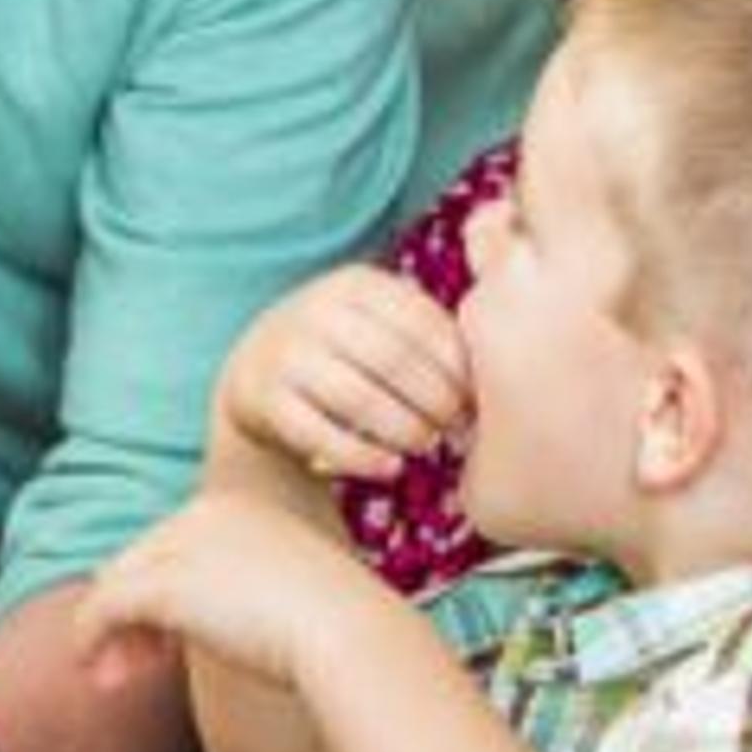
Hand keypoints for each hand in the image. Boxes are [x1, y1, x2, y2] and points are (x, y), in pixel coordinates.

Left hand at [78, 492, 378, 688]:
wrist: (344, 629)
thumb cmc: (334, 623)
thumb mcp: (286, 592)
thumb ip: (242, 593)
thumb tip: (216, 620)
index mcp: (236, 508)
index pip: (170, 546)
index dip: (158, 596)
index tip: (167, 644)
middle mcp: (203, 514)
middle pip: (138, 561)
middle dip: (128, 614)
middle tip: (136, 664)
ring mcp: (182, 545)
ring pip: (115, 583)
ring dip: (106, 633)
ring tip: (114, 676)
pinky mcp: (162, 583)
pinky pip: (102, 609)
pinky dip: (90, 641)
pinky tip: (102, 673)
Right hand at [216, 264, 469, 480]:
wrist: (256, 369)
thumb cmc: (347, 349)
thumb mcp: (379, 320)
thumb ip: (427, 334)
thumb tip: (495, 380)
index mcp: (356, 283)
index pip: (421, 322)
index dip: (457, 367)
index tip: (477, 400)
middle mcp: (316, 310)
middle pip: (393, 360)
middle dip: (436, 402)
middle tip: (458, 430)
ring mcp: (286, 354)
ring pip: (358, 398)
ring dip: (404, 429)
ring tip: (427, 445)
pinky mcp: (262, 399)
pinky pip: (318, 435)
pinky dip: (362, 457)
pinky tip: (391, 467)